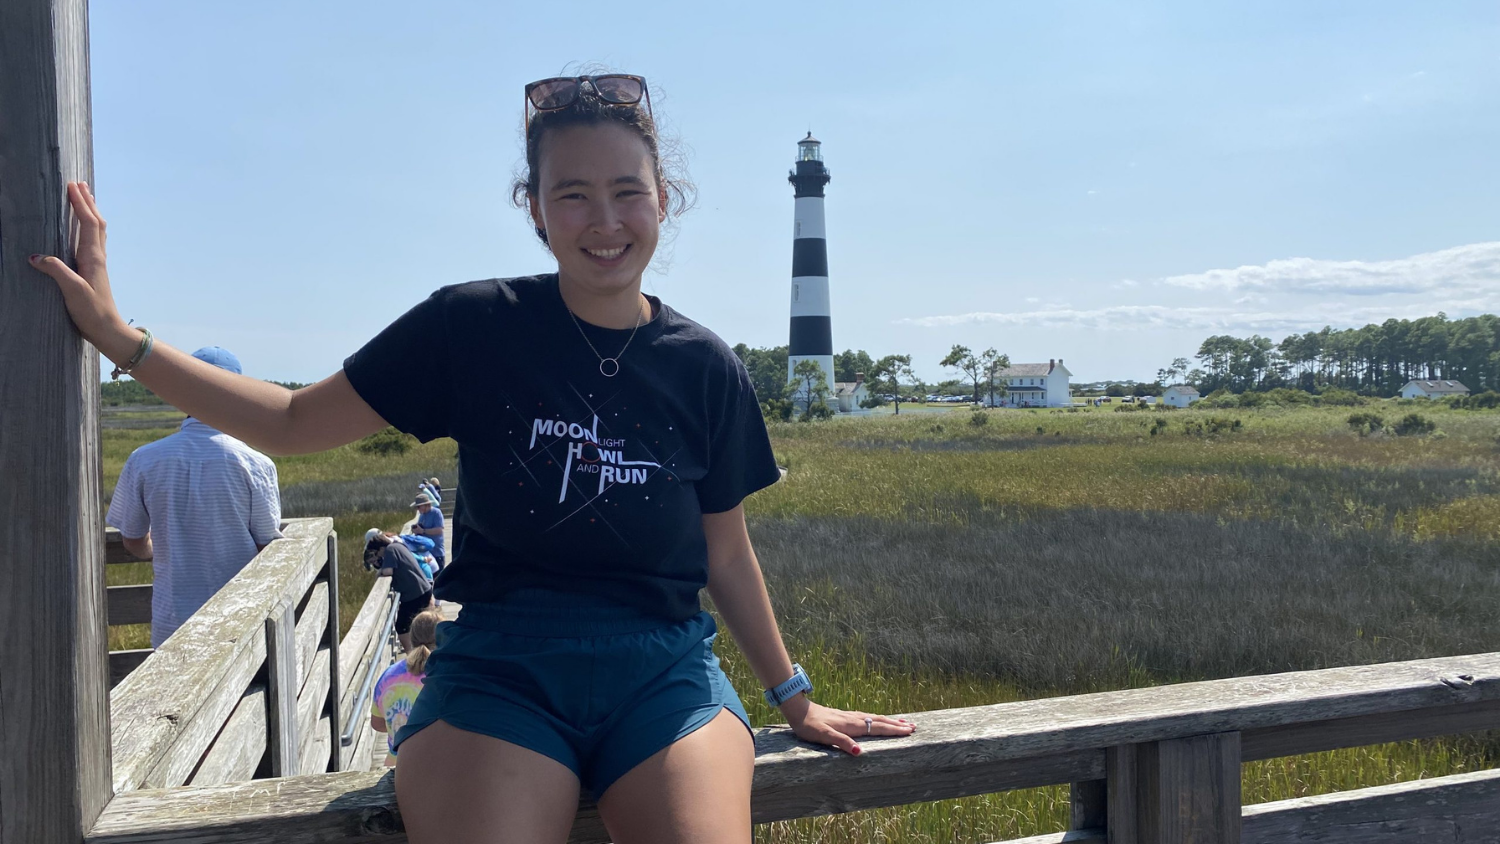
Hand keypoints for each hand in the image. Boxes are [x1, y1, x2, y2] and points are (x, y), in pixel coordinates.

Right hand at [30, 182, 136, 360]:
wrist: (108, 330)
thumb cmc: (92, 312)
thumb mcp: (73, 292)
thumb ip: (57, 272)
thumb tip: (36, 256)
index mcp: (93, 257)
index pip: (88, 223)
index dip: (80, 204)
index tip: (72, 186)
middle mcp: (98, 257)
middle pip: (96, 222)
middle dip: (87, 201)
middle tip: (80, 183)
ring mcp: (97, 264)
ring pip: (97, 231)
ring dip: (90, 212)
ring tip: (85, 198)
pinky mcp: (94, 272)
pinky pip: (93, 241)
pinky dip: (89, 227)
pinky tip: (84, 230)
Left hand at [781, 696, 914, 755]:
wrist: (798, 711)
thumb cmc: (809, 726)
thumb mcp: (824, 736)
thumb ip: (842, 743)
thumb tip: (860, 752)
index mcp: (851, 725)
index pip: (877, 727)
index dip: (893, 730)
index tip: (909, 731)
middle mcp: (853, 719)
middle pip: (879, 721)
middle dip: (896, 725)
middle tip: (913, 727)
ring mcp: (849, 716)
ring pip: (874, 718)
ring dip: (889, 721)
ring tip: (902, 722)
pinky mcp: (844, 716)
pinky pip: (867, 717)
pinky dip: (877, 719)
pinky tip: (877, 720)